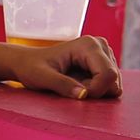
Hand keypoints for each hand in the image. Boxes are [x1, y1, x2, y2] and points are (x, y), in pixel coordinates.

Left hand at [6, 34, 121, 99]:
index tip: (76, 94)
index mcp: (88, 45)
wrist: (26, 62)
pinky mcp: (103, 63)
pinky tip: (79, 82)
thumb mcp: (41, 77)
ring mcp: (104, 54)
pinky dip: (95, 89)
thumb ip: (62, 85)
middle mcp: (100, 45)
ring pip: (113, 84)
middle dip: (95, 90)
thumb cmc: (31, 68)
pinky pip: (110, 85)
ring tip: (73, 82)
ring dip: (95, 90)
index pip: (108, 75)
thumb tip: (83, 94)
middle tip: (71, 86)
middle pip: (113, 80)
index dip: (95, 90)